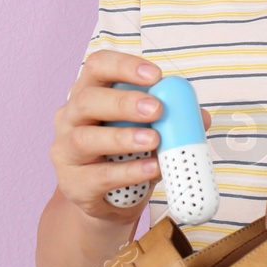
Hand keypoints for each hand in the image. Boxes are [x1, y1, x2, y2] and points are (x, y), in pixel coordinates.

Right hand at [50, 50, 212, 222]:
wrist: (106, 200)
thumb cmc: (124, 154)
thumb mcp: (145, 130)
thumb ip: (170, 120)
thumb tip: (200, 117)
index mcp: (88, 94)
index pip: (97, 66)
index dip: (124, 66)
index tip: (155, 75)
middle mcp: (70, 118)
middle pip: (87, 100)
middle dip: (123, 102)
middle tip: (156, 109)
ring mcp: (66, 152)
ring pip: (85, 139)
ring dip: (123, 137)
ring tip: (154, 140)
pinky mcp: (73, 184)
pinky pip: (98, 176)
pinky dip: (128, 172)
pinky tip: (150, 169)